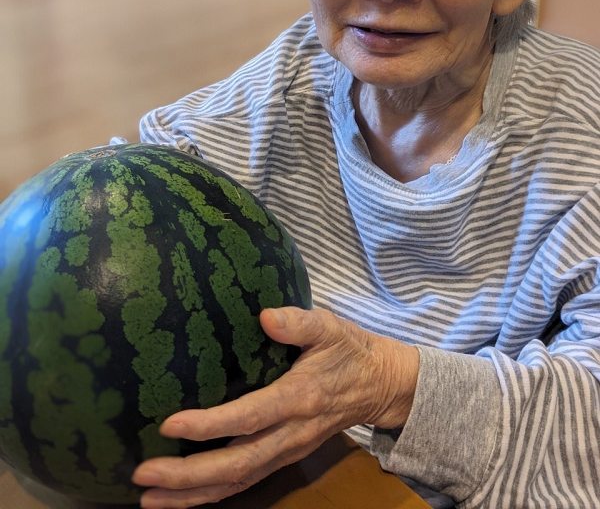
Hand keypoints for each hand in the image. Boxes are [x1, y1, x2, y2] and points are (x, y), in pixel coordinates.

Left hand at [132, 306, 418, 507]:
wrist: (379, 386)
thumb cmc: (349, 350)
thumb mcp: (329, 327)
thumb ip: (298, 322)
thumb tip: (265, 316)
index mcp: (299, 398)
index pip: (250, 417)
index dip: (210, 425)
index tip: (170, 424)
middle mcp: (290, 433)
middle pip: (237, 464)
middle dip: (188, 475)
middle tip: (144, 475)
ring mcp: (287, 451)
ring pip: (238, 482)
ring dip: (193, 494)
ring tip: (150, 498)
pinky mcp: (283, 456)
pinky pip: (245, 482)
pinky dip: (211, 494)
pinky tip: (181, 496)